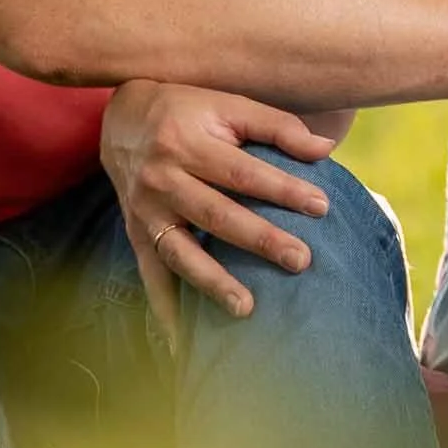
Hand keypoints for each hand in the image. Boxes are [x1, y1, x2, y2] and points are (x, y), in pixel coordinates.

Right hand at [101, 80, 336, 337]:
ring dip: (213, 283)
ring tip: (247, 309)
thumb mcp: (228, 105)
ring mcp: (145, 210)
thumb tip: (325, 151)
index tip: (322, 206)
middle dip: (260, 240)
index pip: (242, 173)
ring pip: (180, 252)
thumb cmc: (188, 110)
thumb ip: (276, 126)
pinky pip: (150, 274)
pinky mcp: (136, 232)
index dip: (282, 190)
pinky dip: (164, 308)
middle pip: (216, 215)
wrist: (122, 116)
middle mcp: (162, 178)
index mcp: (188, 143)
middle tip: (301, 260)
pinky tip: (182, 341)